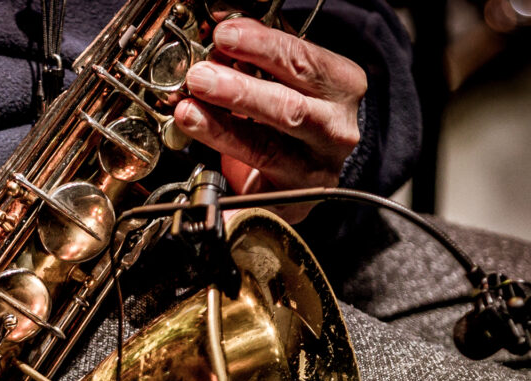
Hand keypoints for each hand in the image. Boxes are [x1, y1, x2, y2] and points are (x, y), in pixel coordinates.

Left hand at [173, 17, 366, 222]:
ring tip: (188, 110)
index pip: (303, 62)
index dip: (261, 46)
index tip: (225, 35)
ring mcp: (314, 169)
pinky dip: (225, 182)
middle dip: (239, 91)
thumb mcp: (290, 75)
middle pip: (288, 109)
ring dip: (221, 128)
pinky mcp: (290, 201)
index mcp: (341, 88)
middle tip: (200, 77)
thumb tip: (221, 30)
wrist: (313, 169)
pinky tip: (200, 167)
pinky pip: (253, 194)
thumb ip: (261, 52)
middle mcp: (334, 130)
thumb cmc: (300, 111)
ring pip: (267, 149)